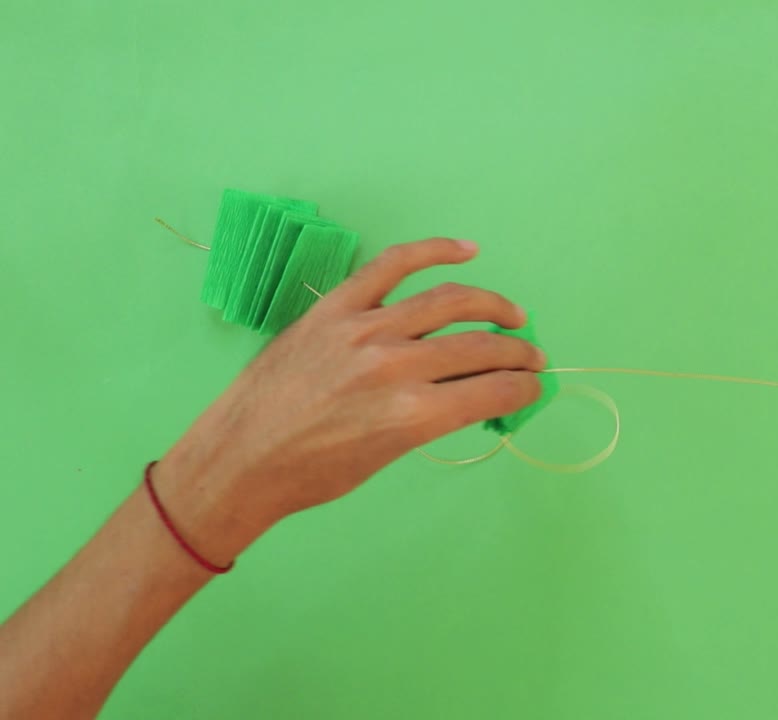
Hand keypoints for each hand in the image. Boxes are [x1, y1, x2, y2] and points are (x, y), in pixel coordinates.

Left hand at [152, 238, 545, 565]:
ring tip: (511, 314)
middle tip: (532, 356)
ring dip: (492, 305)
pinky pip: (393, 265)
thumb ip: (436, 419)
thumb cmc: (314, 474)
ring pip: (448, 301)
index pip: (494, 389)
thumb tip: (477, 393)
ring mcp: (364, 328)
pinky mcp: (336, 306)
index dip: (524, 387)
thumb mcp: (388, 457)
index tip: (534, 386)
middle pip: (480, 346)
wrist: (241, 459)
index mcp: (414, 415)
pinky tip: (466, 251)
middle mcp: (396, 365)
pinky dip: (434, 251)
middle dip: (517, 352)